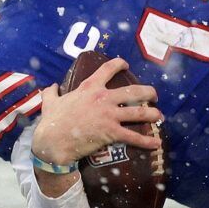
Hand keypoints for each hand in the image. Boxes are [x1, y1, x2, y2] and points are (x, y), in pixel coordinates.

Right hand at [31, 57, 161, 167]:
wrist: (52, 142)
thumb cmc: (51, 122)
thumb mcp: (50, 103)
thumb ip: (51, 93)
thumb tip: (49, 87)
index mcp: (90, 88)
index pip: (108, 69)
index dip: (119, 64)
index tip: (126, 64)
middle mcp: (103, 98)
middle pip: (134, 91)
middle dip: (148, 92)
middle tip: (154, 96)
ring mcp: (109, 115)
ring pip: (139, 112)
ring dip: (153, 114)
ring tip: (159, 116)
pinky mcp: (111, 132)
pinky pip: (133, 136)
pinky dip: (147, 141)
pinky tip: (156, 143)